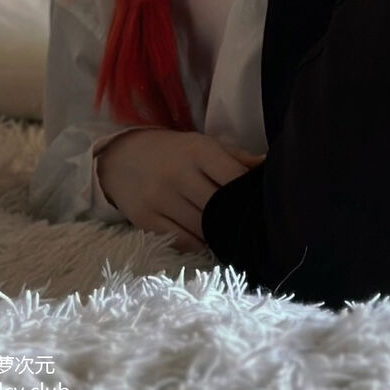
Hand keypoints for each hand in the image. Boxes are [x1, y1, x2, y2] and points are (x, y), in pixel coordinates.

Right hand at [96, 128, 266, 252]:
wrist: (121, 157)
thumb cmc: (173, 151)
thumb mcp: (204, 145)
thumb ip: (237, 157)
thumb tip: (267, 166)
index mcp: (198, 151)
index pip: (233, 177)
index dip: (248, 193)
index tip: (259, 202)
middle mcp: (179, 175)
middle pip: (218, 206)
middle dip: (235, 217)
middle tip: (249, 225)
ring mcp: (160, 199)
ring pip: (201, 228)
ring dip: (218, 233)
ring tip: (231, 234)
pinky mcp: (146, 220)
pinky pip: (181, 240)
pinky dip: (198, 244)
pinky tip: (208, 240)